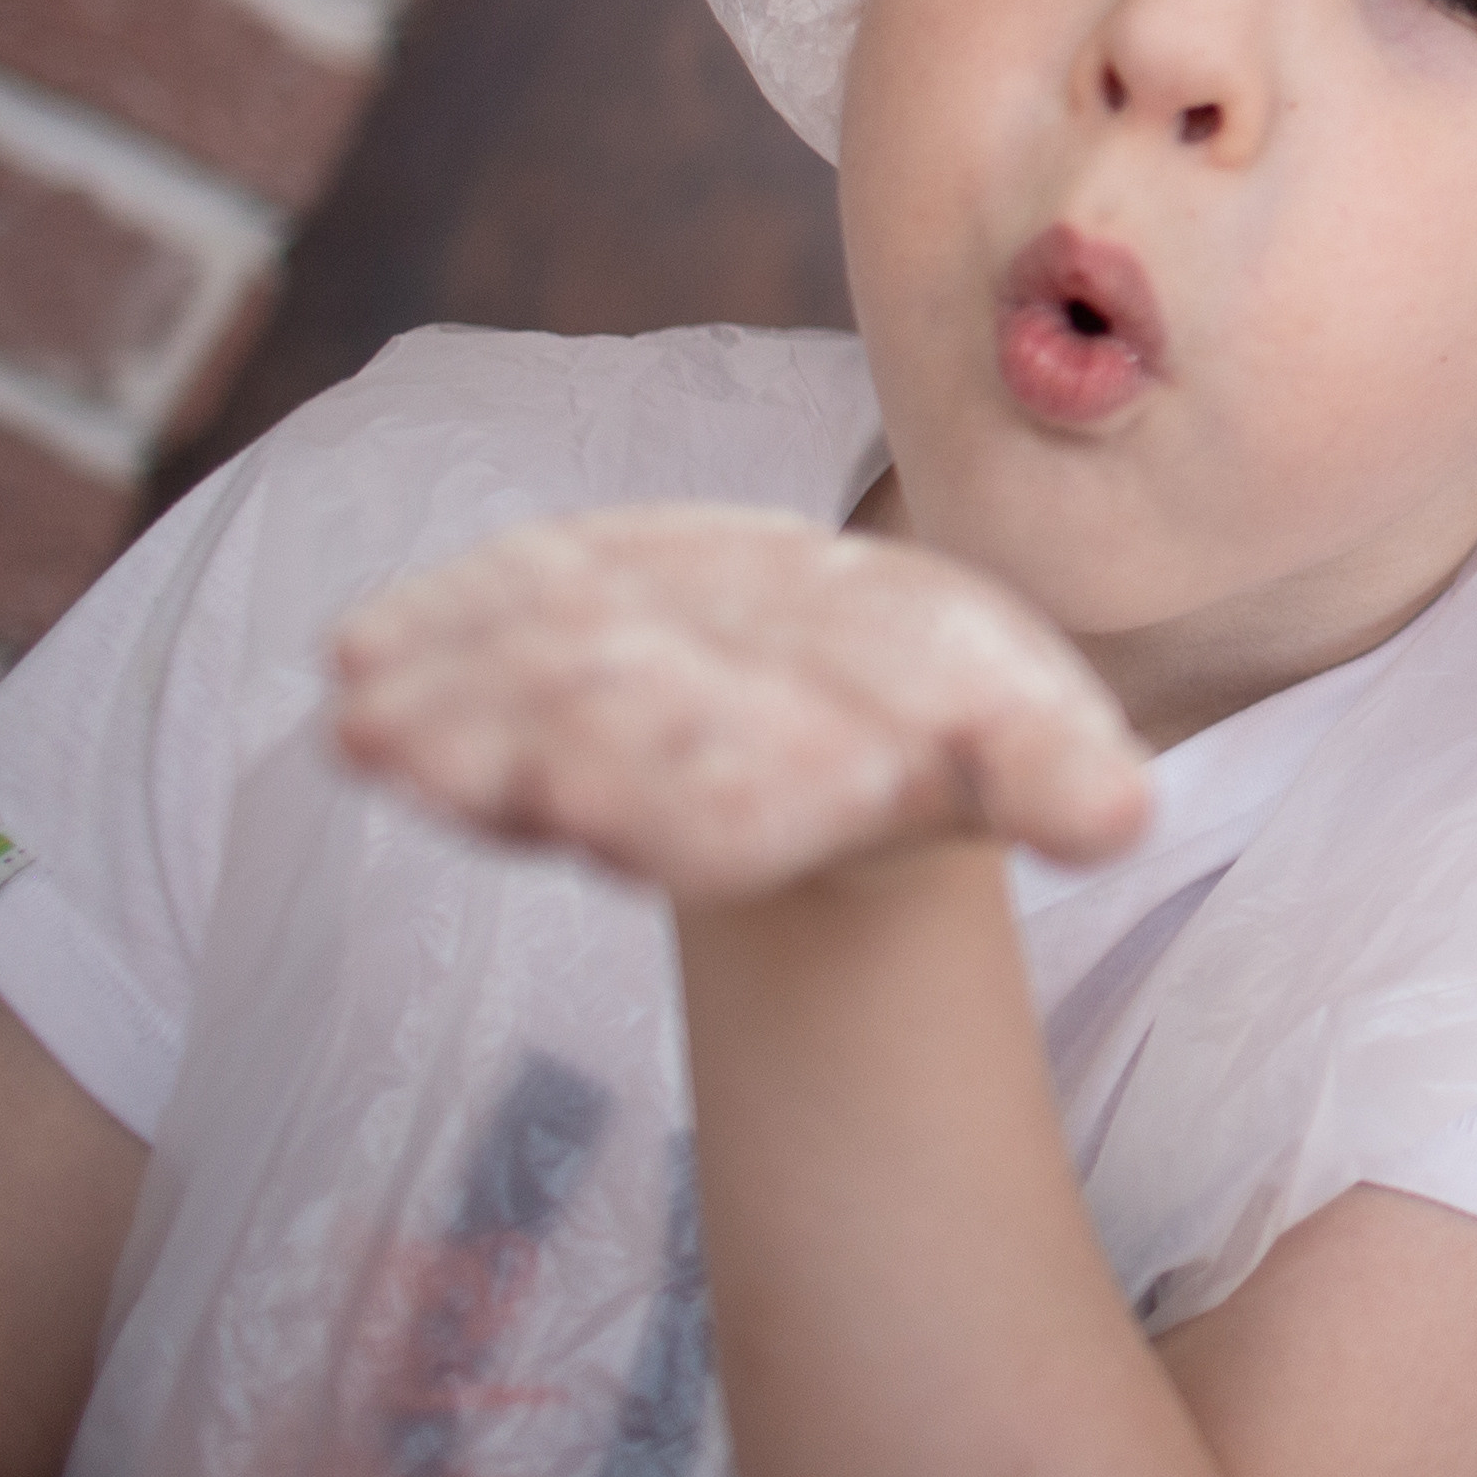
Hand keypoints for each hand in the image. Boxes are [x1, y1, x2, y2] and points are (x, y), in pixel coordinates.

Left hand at [331, 504, 1153, 902]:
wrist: (853, 686)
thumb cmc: (952, 709)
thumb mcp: (1034, 735)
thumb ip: (1056, 776)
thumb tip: (1120, 817)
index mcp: (807, 801)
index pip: (743, 822)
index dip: (684, 813)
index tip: (614, 817)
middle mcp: (689, 784)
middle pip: (608, 775)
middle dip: (526, 762)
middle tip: (429, 754)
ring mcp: (605, 735)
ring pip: (518, 735)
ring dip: (440, 733)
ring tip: (359, 720)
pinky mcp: (549, 674)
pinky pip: (482, 665)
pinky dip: (424, 657)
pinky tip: (357, 653)